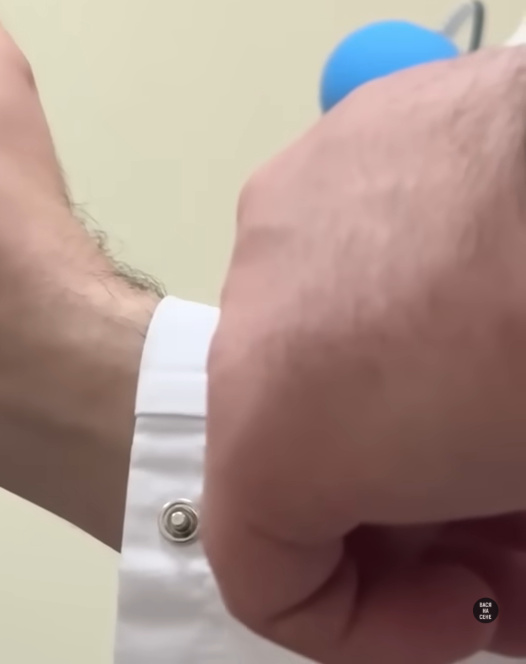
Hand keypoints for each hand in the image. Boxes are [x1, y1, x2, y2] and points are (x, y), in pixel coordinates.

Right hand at [206, 45, 525, 663]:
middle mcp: (248, 318)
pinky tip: (499, 288)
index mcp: (278, 430)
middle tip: (509, 534)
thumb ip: (490, 560)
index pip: (266, 579)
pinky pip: (355, 242)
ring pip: (318, 342)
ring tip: (508, 402)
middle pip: (288, 453)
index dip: (369, 628)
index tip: (472, 610)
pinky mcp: (349, 133)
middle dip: (399, 517)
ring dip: (400, 400)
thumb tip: (507, 569)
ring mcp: (289, 214)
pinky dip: (415, 291)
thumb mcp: (524, 493)